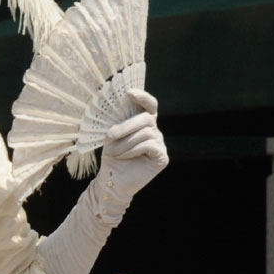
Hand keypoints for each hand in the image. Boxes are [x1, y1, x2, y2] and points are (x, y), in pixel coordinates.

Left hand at [96, 88, 167, 207]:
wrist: (113, 181)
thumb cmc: (112, 156)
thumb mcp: (113, 136)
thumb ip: (121, 122)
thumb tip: (124, 108)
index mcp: (143, 124)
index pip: (150, 105)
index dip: (143, 97)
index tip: (129, 93)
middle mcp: (155, 132)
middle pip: (147, 118)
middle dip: (127, 126)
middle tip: (111, 136)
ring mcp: (160, 144)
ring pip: (147, 132)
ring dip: (126, 141)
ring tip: (115, 152)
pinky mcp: (162, 157)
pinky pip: (149, 145)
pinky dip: (134, 149)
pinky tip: (125, 156)